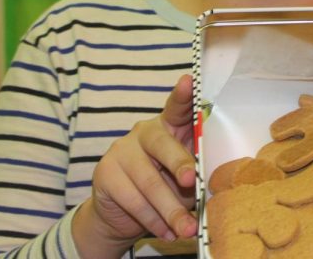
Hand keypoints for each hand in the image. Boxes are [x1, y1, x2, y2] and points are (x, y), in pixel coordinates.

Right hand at [73, 74, 197, 257]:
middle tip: (192, 181)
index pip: (177, 108)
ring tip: (186, 229)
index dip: (183, 96)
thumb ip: (192, 172)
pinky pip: (134, 200)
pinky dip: (153, 220)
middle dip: (180, 165)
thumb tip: (207, 183)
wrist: (121, 213)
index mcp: (169, 127)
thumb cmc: (163, 186)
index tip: (190, 81)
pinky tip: (165, 231)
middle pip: (163, 145)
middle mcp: (144, 132)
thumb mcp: (181, 177)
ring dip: (171, 210)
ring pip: (150, 182)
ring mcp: (122, 150)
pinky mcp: (105, 173)